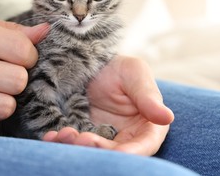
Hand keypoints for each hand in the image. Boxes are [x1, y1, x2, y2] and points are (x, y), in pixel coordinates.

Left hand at [42, 56, 173, 155]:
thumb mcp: (135, 74)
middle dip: (98, 151)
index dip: (132, 152)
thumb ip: (148, 97)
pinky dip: (63, 144)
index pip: (145, 145)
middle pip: (117, 154)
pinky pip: (74, 145)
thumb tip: (167, 117)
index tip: (118, 152)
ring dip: (78, 148)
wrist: (91, 64)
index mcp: (148, 125)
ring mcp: (104, 139)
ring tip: (64, 134)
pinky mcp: (83, 136)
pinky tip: (52, 136)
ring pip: (94, 153)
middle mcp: (127, 137)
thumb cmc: (120, 67)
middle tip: (80, 138)